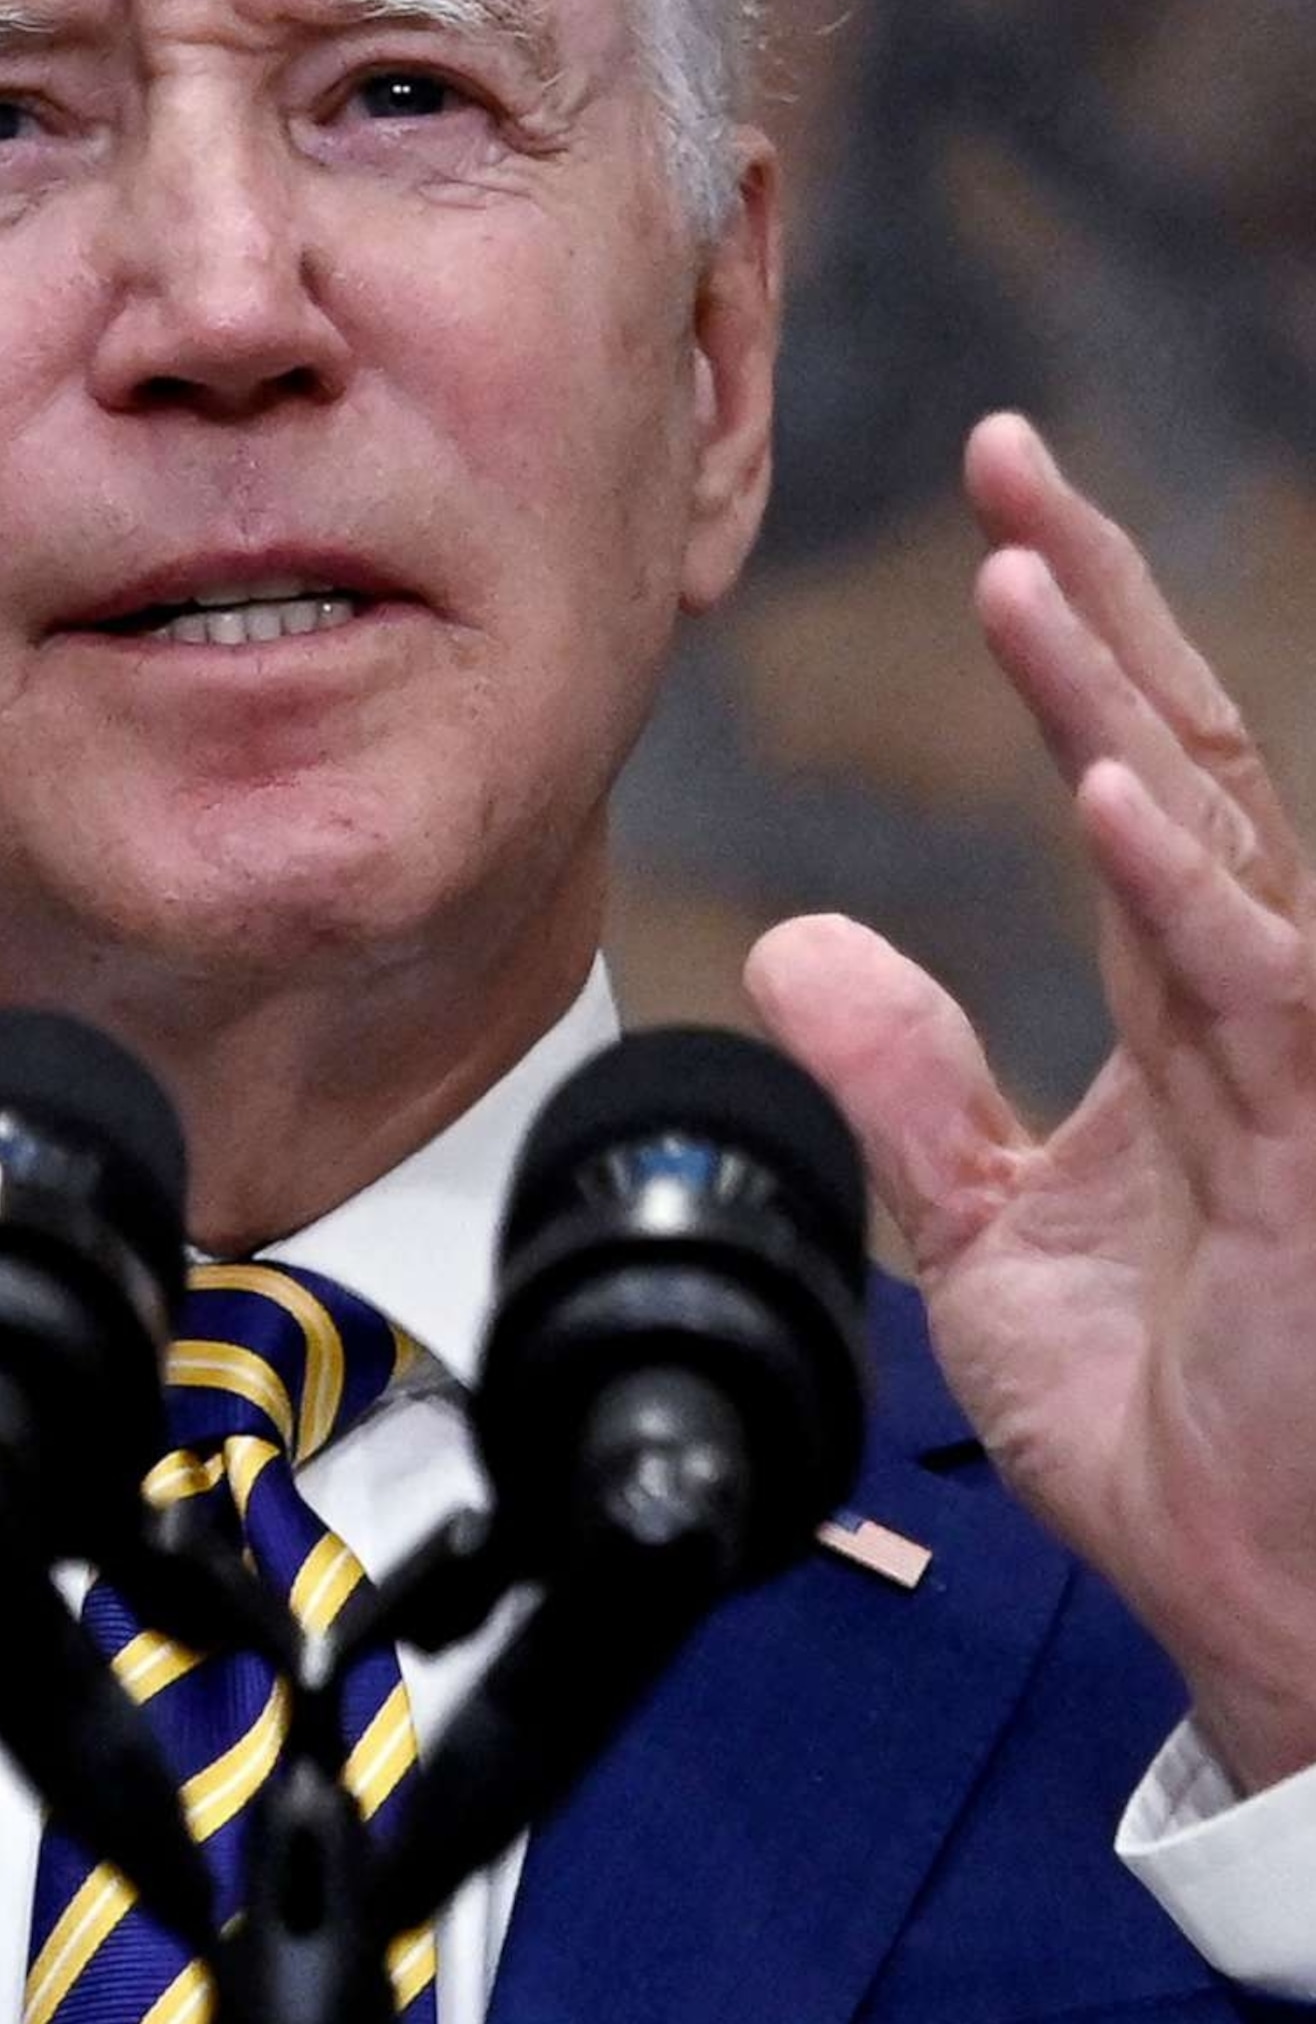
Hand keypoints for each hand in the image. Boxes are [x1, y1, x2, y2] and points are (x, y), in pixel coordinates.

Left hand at [746, 415, 1315, 1793]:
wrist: (1260, 1612)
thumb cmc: (1174, 1431)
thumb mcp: (989, 1233)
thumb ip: (909, 1079)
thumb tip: (803, 944)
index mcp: (1181, 1010)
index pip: (1132, 774)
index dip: (1070, 640)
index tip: (994, 510)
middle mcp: (1250, 1007)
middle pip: (1182, 752)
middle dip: (1095, 600)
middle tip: (1007, 457)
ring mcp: (1295, 1068)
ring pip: (1215, 840)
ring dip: (1112, 706)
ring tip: (1016, 576)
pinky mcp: (1314, 1151)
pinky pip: (1258, 992)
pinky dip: (1183, 890)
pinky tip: (1112, 795)